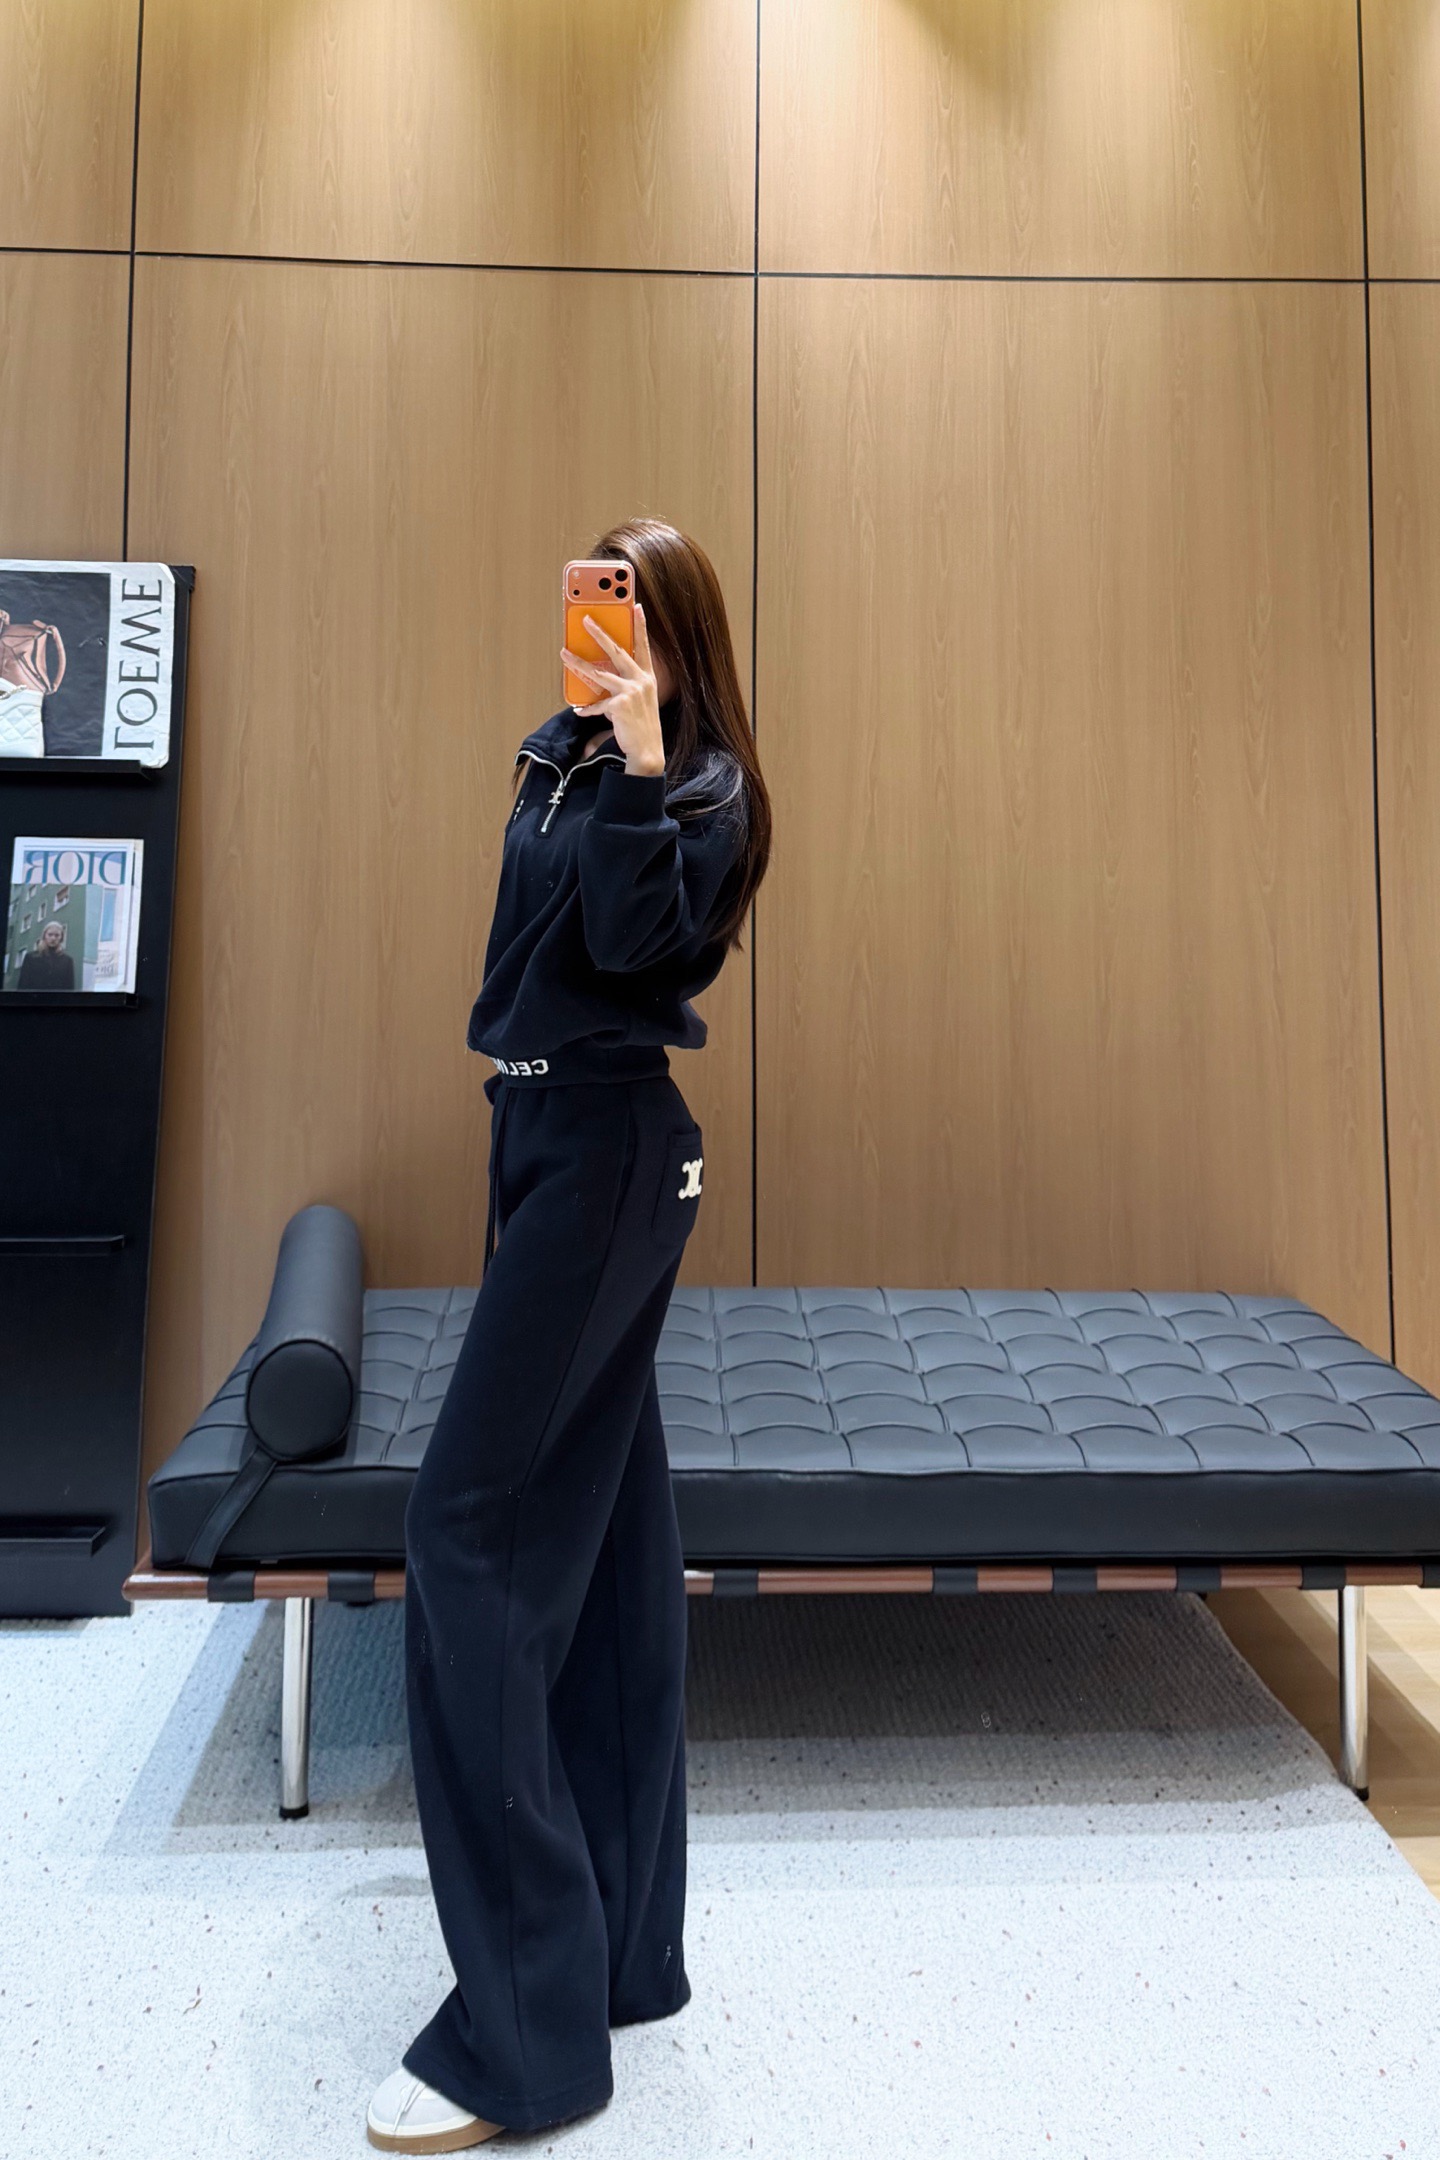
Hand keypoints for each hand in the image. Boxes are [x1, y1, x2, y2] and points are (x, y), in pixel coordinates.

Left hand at [560, 603, 665, 776]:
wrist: (647, 751)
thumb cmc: (642, 727)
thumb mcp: (641, 701)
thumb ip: (627, 687)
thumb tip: (602, 679)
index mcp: (648, 678)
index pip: (643, 647)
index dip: (641, 626)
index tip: (637, 607)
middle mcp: (641, 681)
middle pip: (617, 651)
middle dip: (600, 633)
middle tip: (586, 620)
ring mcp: (630, 692)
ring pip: (598, 673)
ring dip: (578, 663)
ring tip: (564, 653)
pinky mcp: (619, 705)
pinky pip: (597, 704)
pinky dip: (587, 709)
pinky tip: (579, 710)